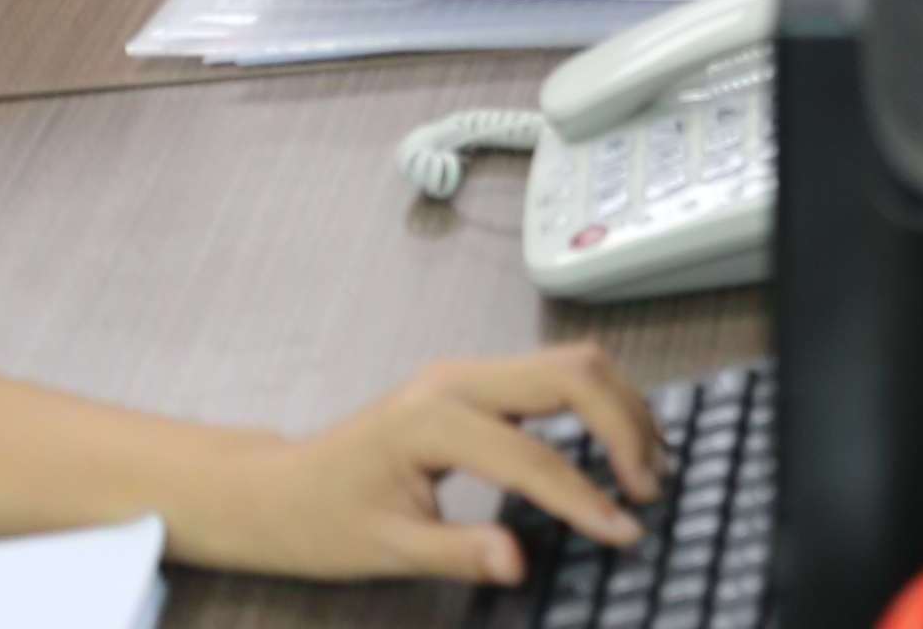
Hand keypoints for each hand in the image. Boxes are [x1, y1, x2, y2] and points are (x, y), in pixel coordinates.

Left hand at [175, 348, 662, 584]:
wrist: (272, 490)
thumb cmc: (320, 523)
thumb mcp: (385, 551)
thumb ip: (458, 552)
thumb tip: (520, 561)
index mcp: (433, 421)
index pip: (534, 456)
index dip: (586, 498)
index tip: (627, 532)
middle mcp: (456, 380)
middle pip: (572, 373)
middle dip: (625, 425)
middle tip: (650, 487)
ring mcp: (466, 373)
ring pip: (571, 362)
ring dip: (619, 406)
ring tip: (646, 464)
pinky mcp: (473, 382)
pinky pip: (553, 374)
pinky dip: (596, 402)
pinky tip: (612, 443)